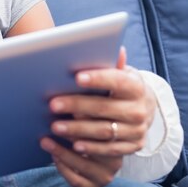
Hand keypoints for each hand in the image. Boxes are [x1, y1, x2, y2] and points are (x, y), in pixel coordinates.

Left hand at [41, 47, 156, 185]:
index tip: (76, 77)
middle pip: (105, 108)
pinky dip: (91, 147)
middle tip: (52, 104)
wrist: (144, 108)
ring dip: (78, 129)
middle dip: (77, 106)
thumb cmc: (120, 85)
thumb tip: (111, 46)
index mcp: (136, 87)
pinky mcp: (133, 146)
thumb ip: (111, 63)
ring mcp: (137, 130)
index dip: (98, 79)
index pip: (117, 81)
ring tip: (55, 126)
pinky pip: (109, 149)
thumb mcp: (119, 72)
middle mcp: (140, 109)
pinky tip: (73, 144)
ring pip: (104, 131)